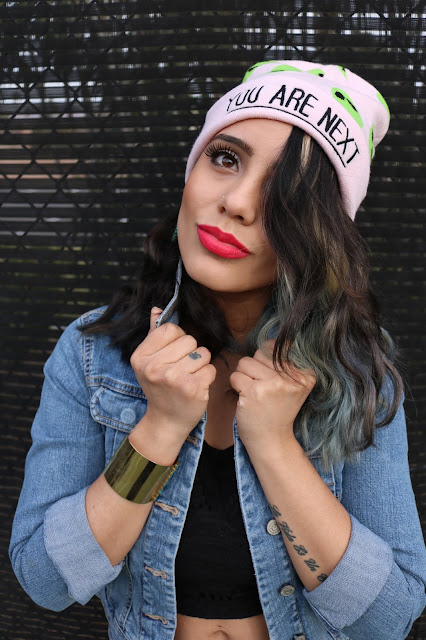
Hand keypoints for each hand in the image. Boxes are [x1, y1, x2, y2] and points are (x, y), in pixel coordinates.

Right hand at [130, 308, 215, 452]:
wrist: (165, 421)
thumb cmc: (160, 388)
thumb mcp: (149, 362)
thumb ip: (154, 334)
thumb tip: (156, 308)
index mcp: (141, 357)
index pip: (171, 329)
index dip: (178, 339)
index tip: (173, 354)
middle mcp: (154, 367)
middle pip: (189, 339)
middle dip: (191, 352)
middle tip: (182, 368)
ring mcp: (173, 378)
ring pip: (202, 353)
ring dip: (201, 364)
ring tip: (190, 376)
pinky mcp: (192, 388)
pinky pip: (211, 368)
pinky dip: (208, 376)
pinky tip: (197, 386)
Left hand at [230, 340, 315, 451]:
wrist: (272, 441)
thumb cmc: (277, 411)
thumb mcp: (292, 387)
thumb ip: (285, 364)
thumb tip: (270, 340)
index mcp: (306, 374)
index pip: (278, 348)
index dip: (267, 362)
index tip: (272, 381)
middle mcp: (292, 378)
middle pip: (260, 354)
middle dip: (254, 369)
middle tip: (262, 390)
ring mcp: (274, 384)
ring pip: (246, 362)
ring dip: (243, 376)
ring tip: (253, 393)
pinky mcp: (255, 392)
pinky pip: (236, 376)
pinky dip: (236, 386)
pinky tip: (247, 399)